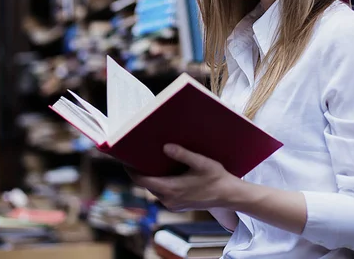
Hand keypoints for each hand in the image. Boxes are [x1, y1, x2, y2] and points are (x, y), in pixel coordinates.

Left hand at [127, 143, 241, 211]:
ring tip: (151, 161)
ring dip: (152, 177)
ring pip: (155, 189)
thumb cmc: (216, 177)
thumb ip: (182, 154)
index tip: (125, 159)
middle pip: (147, 184)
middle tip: (139, 155)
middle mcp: (168, 200)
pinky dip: (160, 183)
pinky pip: (163, 193)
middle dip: (141, 171)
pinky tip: (165, 172)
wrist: (229, 196)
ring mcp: (173, 204)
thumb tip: (165, 147)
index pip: (141, 180)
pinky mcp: (178, 206)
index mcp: (171, 189)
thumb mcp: (201, 162)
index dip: (131, 170)